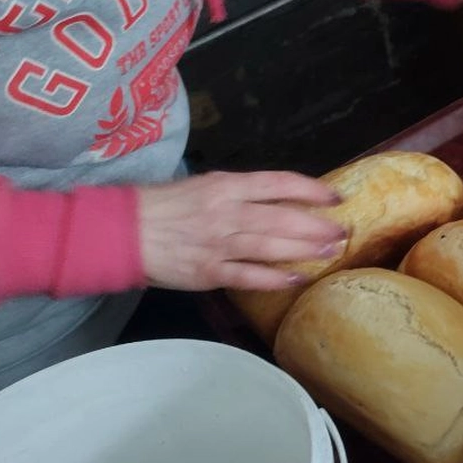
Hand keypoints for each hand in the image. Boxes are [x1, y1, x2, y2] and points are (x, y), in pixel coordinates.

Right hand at [137, 172, 345, 291]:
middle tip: (342, 231)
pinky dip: (275, 278)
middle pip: (282, 217)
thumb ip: (240, 193)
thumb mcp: (203, 186)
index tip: (335, 197)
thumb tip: (281, 200)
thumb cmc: (163, 206)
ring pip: (271, 246)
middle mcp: (226, 212)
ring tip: (332, 252)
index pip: (279, 183)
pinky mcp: (209, 272)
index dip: (311, 189)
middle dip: (317, 225)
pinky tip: (297, 278)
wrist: (120, 232)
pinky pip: (248, 276)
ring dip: (305, 249)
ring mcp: (218, 244)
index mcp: (225, 186)